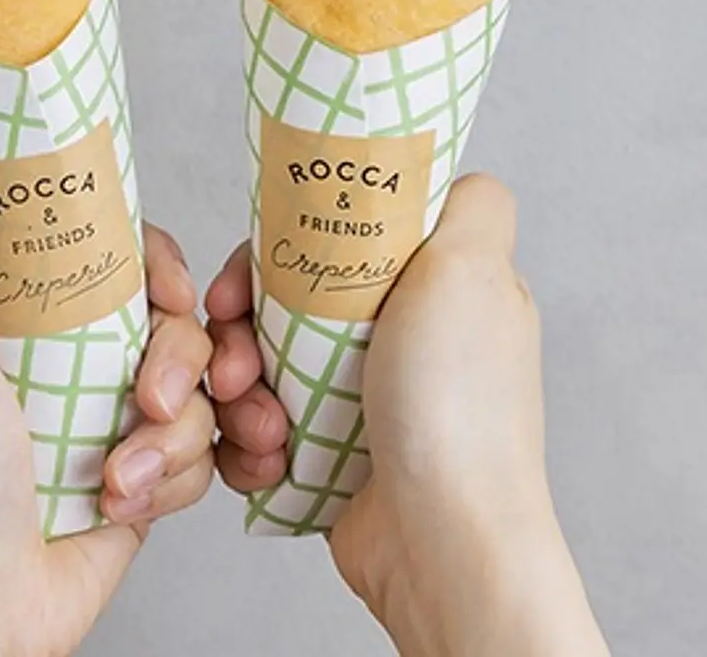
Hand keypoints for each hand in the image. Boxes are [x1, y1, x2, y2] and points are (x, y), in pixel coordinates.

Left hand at [0, 224, 214, 656]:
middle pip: (174, 321)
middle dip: (180, 360)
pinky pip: (201, 453)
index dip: (157, 264)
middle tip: (147, 399)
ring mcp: (107, 421)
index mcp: (22, 323)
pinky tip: (123, 502)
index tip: (168, 291)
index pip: (115, 256)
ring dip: (170, 436)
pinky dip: (172, 478)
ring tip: (118, 474)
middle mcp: (67, 364)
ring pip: (196, 391)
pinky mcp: (142, 478)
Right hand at [207, 174, 608, 656]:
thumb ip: (471, 203)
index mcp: (433, 285)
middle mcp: (401, 336)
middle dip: (242, 325)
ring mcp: (365, 396)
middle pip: (287, 295)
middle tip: (232, 357)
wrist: (438, 539)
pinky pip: (263, 423)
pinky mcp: (332, 451)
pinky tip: (263, 453)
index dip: (284, 240)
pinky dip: (251, 438)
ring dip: (240, 386)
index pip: (336, 232)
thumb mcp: (474, 269)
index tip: (250, 268)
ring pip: (264, 360)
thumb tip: (450, 168)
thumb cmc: (456, 407)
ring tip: (255, 418)